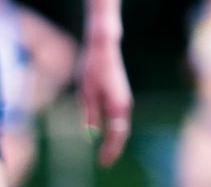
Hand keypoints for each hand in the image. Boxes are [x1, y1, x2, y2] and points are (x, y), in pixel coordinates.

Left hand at [78, 37, 132, 165]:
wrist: (103, 48)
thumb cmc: (92, 69)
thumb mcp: (85, 93)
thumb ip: (90, 115)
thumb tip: (93, 136)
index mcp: (116, 105)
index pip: (116, 134)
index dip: (111, 150)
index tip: (103, 162)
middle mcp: (124, 104)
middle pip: (122, 132)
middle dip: (114, 148)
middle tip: (104, 162)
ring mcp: (124, 100)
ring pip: (122, 126)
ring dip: (115, 140)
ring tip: (106, 154)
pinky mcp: (121, 96)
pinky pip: (120, 119)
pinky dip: (116, 130)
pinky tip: (109, 136)